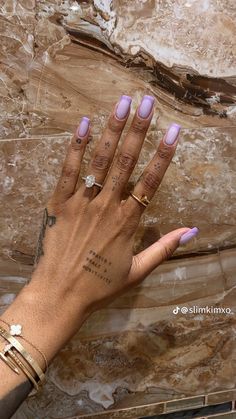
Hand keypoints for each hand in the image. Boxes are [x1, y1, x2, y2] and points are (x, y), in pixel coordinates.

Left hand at [31, 95, 196, 318]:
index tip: (174, 130)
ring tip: (122, 103)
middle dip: (139, 129)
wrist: (60, 296)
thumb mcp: (137, 271)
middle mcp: (107, 206)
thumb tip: (192, 232)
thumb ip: (164, 248)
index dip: (164, 154)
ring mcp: (81, 202)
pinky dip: (76, 146)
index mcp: (128, 222)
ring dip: (113, 130)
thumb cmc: (99, 286)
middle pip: (127, 161)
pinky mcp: (59, 203)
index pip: (151, 181)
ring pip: (100, 160)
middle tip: (147, 101)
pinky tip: (84, 123)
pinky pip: (68, 170)